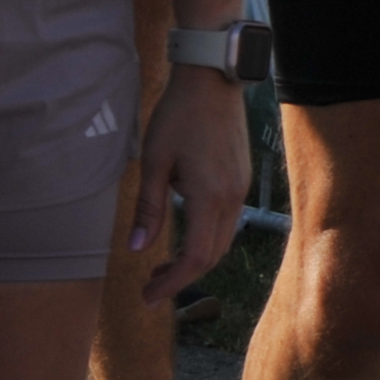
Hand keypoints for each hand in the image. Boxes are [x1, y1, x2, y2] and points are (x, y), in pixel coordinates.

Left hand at [129, 69, 250, 305]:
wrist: (211, 82)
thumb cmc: (177, 117)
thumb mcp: (154, 161)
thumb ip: (149, 208)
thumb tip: (137, 248)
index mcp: (210, 198)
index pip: (196, 258)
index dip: (173, 283)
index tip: (149, 298)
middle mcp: (232, 200)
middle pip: (212, 255)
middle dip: (182, 276)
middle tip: (150, 285)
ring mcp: (240, 191)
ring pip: (221, 241)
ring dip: (195, 258)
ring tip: (162, 265)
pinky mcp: (241, 181)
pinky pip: (226, 223)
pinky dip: (206, 239)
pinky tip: (184, 235)